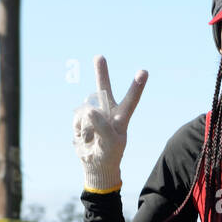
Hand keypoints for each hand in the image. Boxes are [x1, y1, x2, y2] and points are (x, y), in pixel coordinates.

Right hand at [72, 56, 147, 191]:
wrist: (95, 165)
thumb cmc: (109, 154)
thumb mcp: (110, 144)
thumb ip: (102, 126)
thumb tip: (88, 109)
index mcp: (121, 117)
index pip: (130, 100)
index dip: (136, 87)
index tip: (143, 72)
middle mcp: (108, 111)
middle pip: (104, 89)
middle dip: (101, 73)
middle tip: (99, 57)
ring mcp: (93, 114)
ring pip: (86, 110)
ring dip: (85, 126)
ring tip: (92, 139)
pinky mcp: (81, 118)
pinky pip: (77, 119)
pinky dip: (78, 130)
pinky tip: (84, 137)